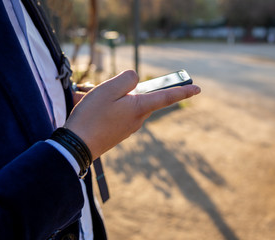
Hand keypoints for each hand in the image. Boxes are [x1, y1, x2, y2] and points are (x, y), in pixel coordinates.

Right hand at [64, 70, 200, 159]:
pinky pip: (120, 115)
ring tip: (92, 101)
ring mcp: (129, 128)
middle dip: (126, 91)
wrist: (78, 145)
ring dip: (113, 99)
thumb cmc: (92, 116)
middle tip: (102, 92)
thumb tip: (136, 79)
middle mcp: (138, 119)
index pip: (166, 97)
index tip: (197, 89)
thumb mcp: (108, 90)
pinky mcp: (119, 133)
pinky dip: (110, 109)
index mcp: (139, 108)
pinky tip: (94, 111)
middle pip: (141, 98)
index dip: (182, 91)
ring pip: (128, 106)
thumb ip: (127, 80)